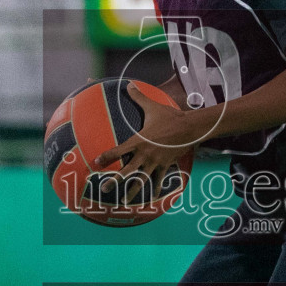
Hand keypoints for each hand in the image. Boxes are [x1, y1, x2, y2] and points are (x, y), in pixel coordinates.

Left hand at [92, 86, 200, 202]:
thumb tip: (129, 84)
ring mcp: (155, 162)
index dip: (106, 157)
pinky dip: (156, 189)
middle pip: (126, 171)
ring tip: (124, 202)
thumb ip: (138, 96)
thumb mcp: (152, 106)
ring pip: (141, 180)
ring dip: (132, 191)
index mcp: (138, 141)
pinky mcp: (165, 166)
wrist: (189, 128)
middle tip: (103, 189)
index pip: (118, 150)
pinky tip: (152, 198)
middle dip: (114, 181)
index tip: (96, 163)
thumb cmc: (169, 116)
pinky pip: (159, 180)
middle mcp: (145, 154)